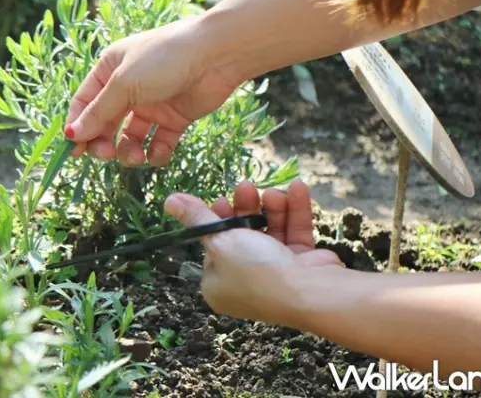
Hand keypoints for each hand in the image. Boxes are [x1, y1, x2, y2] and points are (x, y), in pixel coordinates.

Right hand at [64, 16, 242, 166]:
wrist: (216, 55)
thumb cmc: (165, 58)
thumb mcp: (124, 83)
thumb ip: (98, 112)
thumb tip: (71, 135)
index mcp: (110, 70)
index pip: (84, 104)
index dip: (78, 128)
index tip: (73, 152)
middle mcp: (128, 87)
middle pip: (105, 124)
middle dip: (103, 143)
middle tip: (107, 155)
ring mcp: (152, 104)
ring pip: (130, 138)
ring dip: (129, 151)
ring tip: (137, 156)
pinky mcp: (174, 118)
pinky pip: (158, 143)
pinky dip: (156, 153)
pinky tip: (159, 152)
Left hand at [164, 180, 342, 323]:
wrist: (311, 293)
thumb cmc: (257, 271)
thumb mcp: (220, 241)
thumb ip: (198, 218)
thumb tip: (169, 200)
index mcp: (218, 283)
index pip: (214, 245)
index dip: (218, 219)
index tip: (223, 199)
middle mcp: (246, 280)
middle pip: (242, 235)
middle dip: (246, 208)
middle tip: (247, 187)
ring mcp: (276, 272)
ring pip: (270, 230)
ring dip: (272, 207)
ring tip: (273, 191)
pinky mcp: (302, 263)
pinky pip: (295, 232)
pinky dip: (295, 211)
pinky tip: (298, 188)